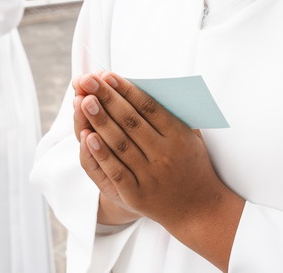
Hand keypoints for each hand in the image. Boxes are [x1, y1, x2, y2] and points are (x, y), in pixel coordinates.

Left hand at [75, 71, 243, 270]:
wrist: (198, 208)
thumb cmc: (191, 165)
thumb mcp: (191, 136)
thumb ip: (172, 113)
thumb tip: (144, 87)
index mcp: (179, 136)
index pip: (148, 107)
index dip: (126, 90)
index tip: (108, 75)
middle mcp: (164, 154)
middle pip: (130, 121)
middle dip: (107, 98)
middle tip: (88, 80)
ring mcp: (150, 175)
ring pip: (120, 144)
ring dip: (100, 121)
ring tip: (84, 101)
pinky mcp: (137, 195)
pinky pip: (115, 171)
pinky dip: (100, 154)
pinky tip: (87, 137)